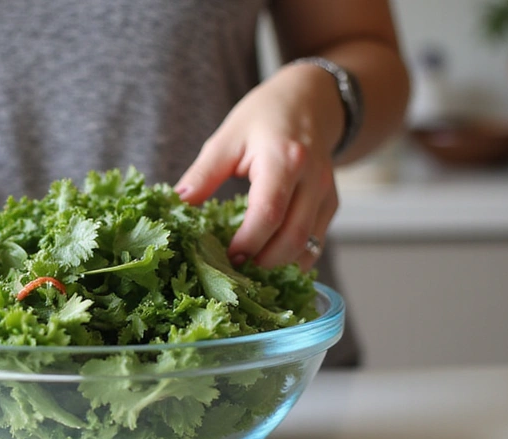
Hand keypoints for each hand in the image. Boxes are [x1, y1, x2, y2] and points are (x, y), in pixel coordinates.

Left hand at [175, 64, 342, 270]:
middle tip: (234, 269)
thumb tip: (176, 206)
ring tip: (249, 269)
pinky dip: (295, 257)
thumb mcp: (227, 137)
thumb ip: (203, 174)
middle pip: (293, 237)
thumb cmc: (265, 115)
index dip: (247, 242)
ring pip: (309, 245)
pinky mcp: (331, 204)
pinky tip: (269, 260)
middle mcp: (313, 179)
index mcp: (284, 160)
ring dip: (280, 265)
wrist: (311, 99)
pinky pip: (316, 240)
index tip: (226, 256)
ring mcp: (327, 193)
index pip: (269, 213)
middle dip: (263, 262)